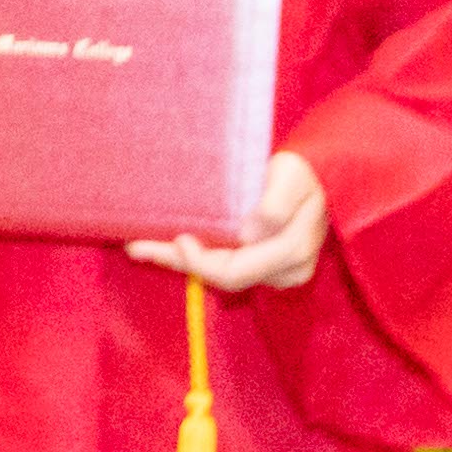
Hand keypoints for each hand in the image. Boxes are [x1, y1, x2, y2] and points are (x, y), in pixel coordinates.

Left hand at [130, 147, 328, 292]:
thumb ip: (275, 206)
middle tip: (137, 246)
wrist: (314, 180)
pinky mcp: (264, 269)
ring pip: (219, 274)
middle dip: (178, 262)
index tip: (177, 240)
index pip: (236, 271)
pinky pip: (225, 268)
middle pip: (221, 276)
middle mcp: (286, 271)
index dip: (202, 262)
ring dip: (180, 261)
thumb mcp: (292, 178)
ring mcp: (276, 274)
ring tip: (140, 247)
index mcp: (292, 251)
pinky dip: (195, 257)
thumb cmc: (300, 174)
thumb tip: (249, 234)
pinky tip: (164, 247)